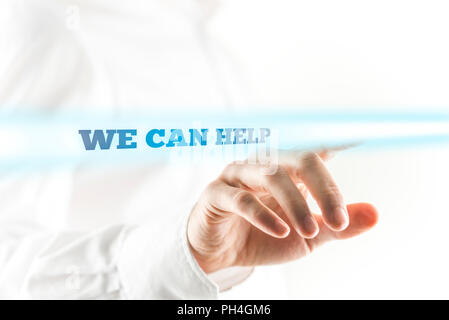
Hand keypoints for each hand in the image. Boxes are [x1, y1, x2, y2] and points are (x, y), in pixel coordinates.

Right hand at [187, 151, 377, 272]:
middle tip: (338, 220)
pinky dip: (263, 215)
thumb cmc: (266, 237)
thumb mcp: (309, 237)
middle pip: (301, 159)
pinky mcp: (216, 193)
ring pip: (272, 176)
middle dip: (324, 189)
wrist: (223, 254)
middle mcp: (266, 163)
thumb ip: (337, 225)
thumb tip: (376, 214)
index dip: (342, 137)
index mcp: (290, 169)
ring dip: (295, 204)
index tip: (371, 131)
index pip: (320, 148)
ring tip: (310, 231)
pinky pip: (241, 199)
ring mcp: (239, 175)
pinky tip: (281, 231)